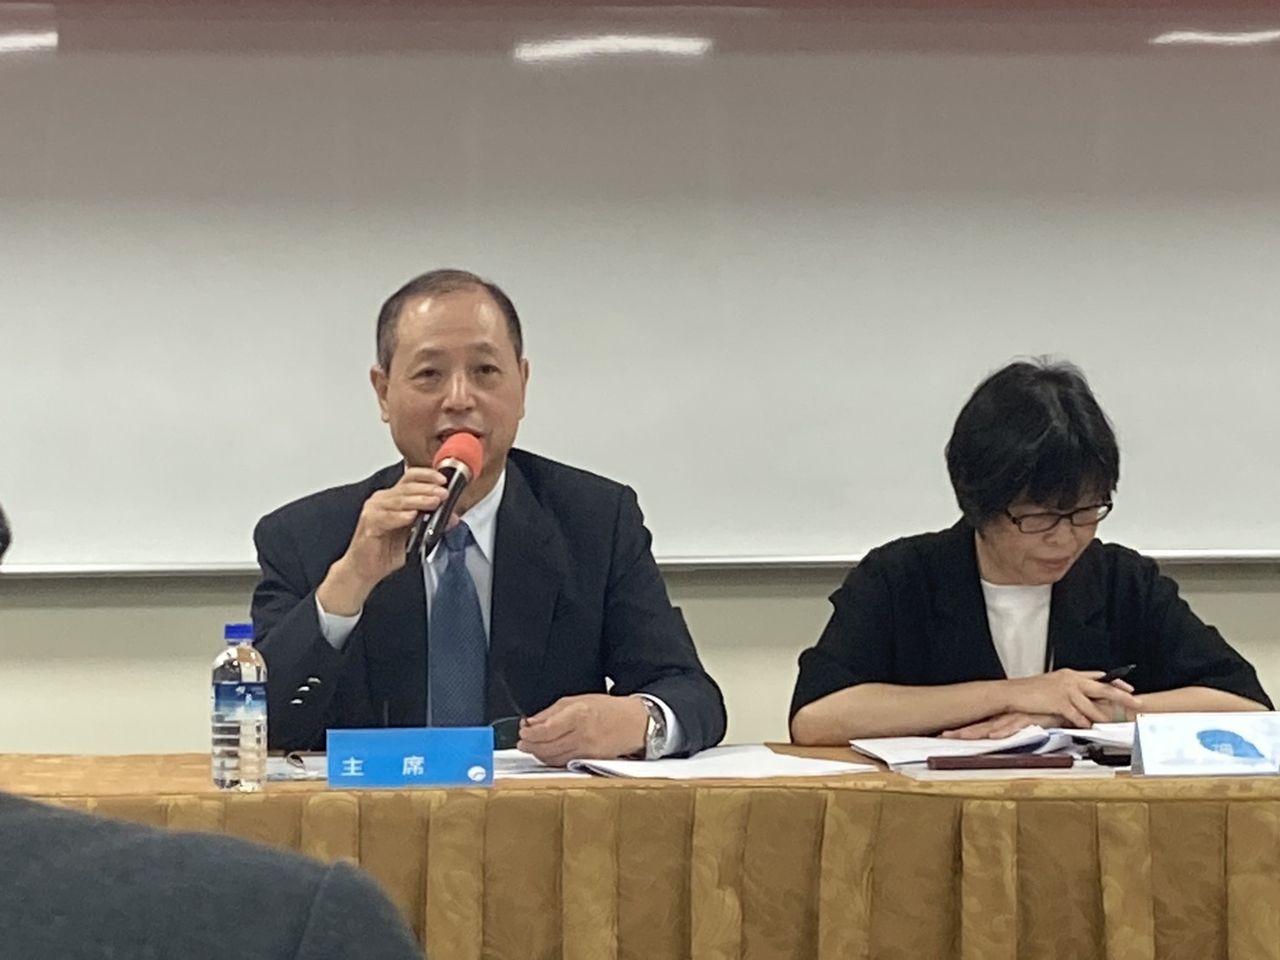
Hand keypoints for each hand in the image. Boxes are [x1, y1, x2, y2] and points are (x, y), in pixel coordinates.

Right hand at [317, 467, 447, 614]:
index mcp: (393, 498)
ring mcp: (374, 510)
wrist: (365, 568)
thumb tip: (452, 517)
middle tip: (443, 493)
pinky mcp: (369, 524)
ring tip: (434, 502)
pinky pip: (386, 517)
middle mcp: (382, 500)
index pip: (410, 479)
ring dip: (418, 500)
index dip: (427, 476)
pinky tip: (411, 516)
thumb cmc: (386, 550)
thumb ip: (433, 523)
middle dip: (428, 489)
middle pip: (407, 487)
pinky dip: (400, 516)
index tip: (443, 480)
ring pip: (398, 500)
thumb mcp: (416, 534)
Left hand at [516, 694, 647, 766]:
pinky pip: (563, 763)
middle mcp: (582, 734)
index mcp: (578, 714)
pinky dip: (551, 760)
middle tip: (522, 741)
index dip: (530, 733)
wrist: (634, 724)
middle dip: (530, 746)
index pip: (545, 729)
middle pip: (547, 747)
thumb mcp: (578, 699)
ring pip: (553, 758)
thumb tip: (532, 722)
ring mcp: (587, 750)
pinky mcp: (590, 761)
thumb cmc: (608, 709)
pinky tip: (547, 754)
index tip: (523, 730)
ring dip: (538, 754)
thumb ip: (553, 711)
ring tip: (532, 747)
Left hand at [941, 712, 1061, 739]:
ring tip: (961, 736)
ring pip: (992, 725)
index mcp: (1003, 717)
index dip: (962, 730)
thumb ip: (1012, 731)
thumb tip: (998, 739)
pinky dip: (1004, 731)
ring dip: (977, 732)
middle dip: (961, 731)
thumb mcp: (1026, 723)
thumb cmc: (1048, 712)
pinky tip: (994, 735)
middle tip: (943, 736)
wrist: (1066, 700)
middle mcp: (1007, 716)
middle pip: (980, 725)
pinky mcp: (1030, 718)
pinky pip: (1014, 725)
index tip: (945, 735)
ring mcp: (1017, 716)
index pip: (979, 725)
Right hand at [1004, 670, 1141, 729]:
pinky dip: (1084, 722)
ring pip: (1092, 705)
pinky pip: (1077, 715)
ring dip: (1103, 716)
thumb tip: (1083, 696)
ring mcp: (1066, 691)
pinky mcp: (1059, 702)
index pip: (1099, 676)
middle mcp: (1071, 680)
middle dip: (1122, 697)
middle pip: (1103, 687)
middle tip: (1137, 703)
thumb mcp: (1053, 684)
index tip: (1129, 688)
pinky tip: (1088, 727)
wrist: (1013, 692)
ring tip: (1112, 723)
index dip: (1116, 682)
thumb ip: (1070, 688)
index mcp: (1071, 674)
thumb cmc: (1031, 690)